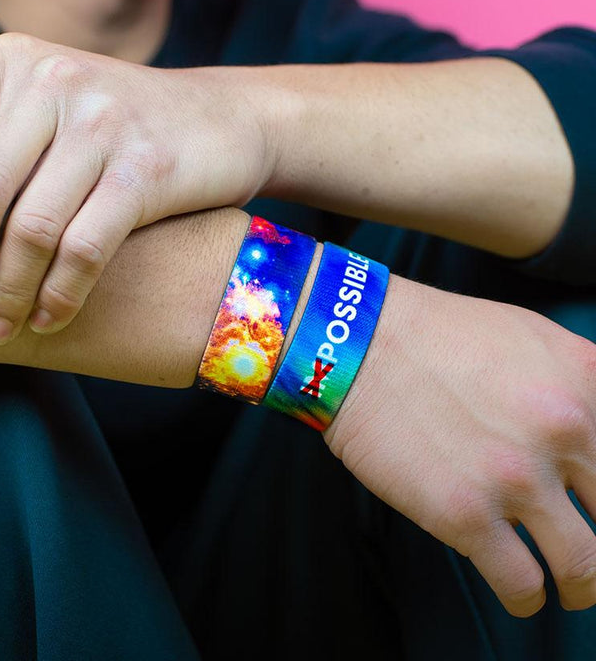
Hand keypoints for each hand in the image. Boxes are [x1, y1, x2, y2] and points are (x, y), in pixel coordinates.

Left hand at [0, 33, 274, 343]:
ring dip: (6, 291)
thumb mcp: (56, 102)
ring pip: (32, 227)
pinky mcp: (147, 170)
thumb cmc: (124, 123)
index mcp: (14, 61)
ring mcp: (105, 124)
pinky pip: (85, 248)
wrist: (225, 119)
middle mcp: (54, 83)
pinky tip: (48, 318)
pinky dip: (59, 294)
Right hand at [326, 276, 595, 616]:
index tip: (593, 503)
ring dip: (581, 587)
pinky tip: (518, 589)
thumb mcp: (531, 335)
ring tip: (565, 586)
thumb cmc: (436, 335)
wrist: (360, 343)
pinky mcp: (464, 514)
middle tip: (582, 544)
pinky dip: (526, 598)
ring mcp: (514, 478)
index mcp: (584, 387)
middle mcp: (562, 433)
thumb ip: (582, 382)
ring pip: (585, 569)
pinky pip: (522, 586)